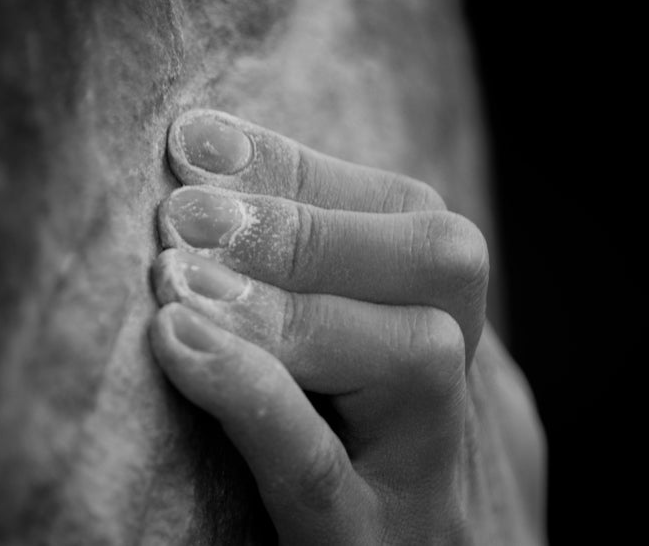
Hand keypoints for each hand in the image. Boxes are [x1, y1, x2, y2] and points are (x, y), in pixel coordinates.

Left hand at [148, 109, 489, 543]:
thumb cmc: (390, 520)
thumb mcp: (388, 423)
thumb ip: (348, 347)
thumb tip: (230, 245)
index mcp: (468, 369)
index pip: (416, 230)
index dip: (309, 173)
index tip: (200, 139)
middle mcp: (468, 412)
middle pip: (441, 262)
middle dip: (309, 215)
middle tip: (185, 201)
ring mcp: (438, 489)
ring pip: (415, 357)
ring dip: (288, 294)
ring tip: (180, 269)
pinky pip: (325, 471)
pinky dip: (258, 393)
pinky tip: (183, 342)